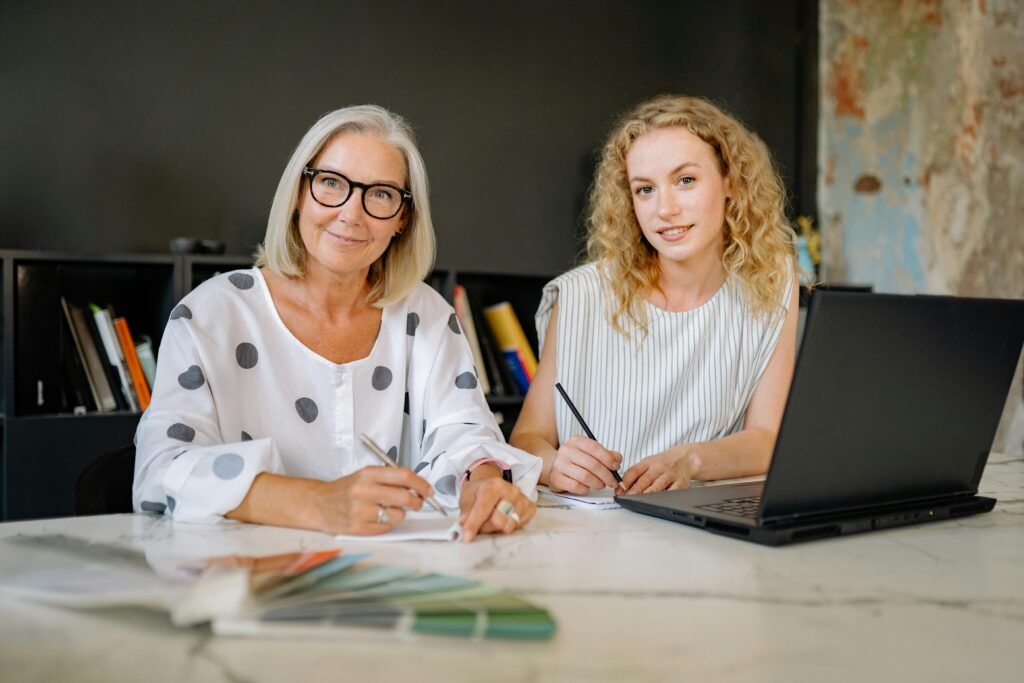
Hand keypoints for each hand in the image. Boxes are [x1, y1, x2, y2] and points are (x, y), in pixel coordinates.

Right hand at [307, 466, 431, 534]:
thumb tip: (418, 487)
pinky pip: (386, 527)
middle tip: (418, 503)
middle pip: (405, 497)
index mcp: (368, 474)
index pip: (404, 476)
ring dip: (400, 514)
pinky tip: (376, 518)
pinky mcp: (358, 527)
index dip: (421, 484)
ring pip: (398, 515)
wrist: (318, 504)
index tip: (428, 491)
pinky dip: (387, 524)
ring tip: (388, 510)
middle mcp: (364, 490)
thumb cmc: (345, 490)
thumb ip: (389, 478)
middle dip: (417, 502)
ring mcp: (361, 510)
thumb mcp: (365, 476)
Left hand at [458, 477, 535, 542]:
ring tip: (491, 522)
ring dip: (497, 529)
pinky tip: (504, 520)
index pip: (483, 508)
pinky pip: (519, 527)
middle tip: (480, 526)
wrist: (493, 485)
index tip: (466, 538)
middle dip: (485, 528)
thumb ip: (466, 511)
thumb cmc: (479, 492)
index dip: (474, 524)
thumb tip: (464, 524)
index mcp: (494, 485)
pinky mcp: (530, 509)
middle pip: (498, 521)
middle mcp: (512, 491)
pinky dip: (509, 527)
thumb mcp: (467, 497)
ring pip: (509, 526)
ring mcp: (523, 500)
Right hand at [547, 435, 622, 493]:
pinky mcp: (555, 478)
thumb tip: (618, 459)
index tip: (616, 467)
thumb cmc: (576, 460)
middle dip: (606, 475)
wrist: (552, 466)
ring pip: (584, 476)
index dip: (608, 458)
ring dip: (597, 483)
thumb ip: (606, 455)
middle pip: (592, 464)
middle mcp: (566, 450)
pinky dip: (585, 489)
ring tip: (601, 485)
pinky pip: (575, 486)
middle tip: (612, 482)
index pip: (594, 447)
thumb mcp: (590, 453)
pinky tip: (587, 488)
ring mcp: (559, 464)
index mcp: (576, 441)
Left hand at [621, 450, 701, 493]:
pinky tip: (662, 500)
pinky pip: (674, 490)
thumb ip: (636, 474)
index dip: (626, 480)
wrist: (685, 458)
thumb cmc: (663, 463)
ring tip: (641, 499)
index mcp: (648, 463)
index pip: (634, 471)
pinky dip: (667, 495)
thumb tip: (621, 488)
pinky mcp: (681, 483)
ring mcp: (670, 475)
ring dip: (649, 492)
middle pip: (645, 479)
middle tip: (628, 496)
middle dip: (636, 488)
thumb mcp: (648, 464)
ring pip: (658, 484)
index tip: (619, 489)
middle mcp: (658, 468)